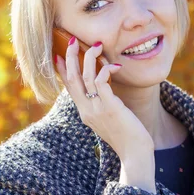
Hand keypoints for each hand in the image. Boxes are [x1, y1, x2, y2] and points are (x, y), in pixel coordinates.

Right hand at [54, 36, 154, 160]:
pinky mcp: (110, 107)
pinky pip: (101, 82)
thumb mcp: (109, 119)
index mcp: (84, 112)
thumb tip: (104, 90)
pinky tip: (115, 65)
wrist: (135, 154)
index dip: (62, 69)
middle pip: (71, 78)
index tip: (58, 54)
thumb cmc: (127, 137)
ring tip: (96, 44)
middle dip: (70, 56)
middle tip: (72, 40)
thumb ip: (103, 105)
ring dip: (89, 57)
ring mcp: (96, 109)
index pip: (68, 87)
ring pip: (85, 76)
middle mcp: (86, 110)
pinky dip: (105, 69)